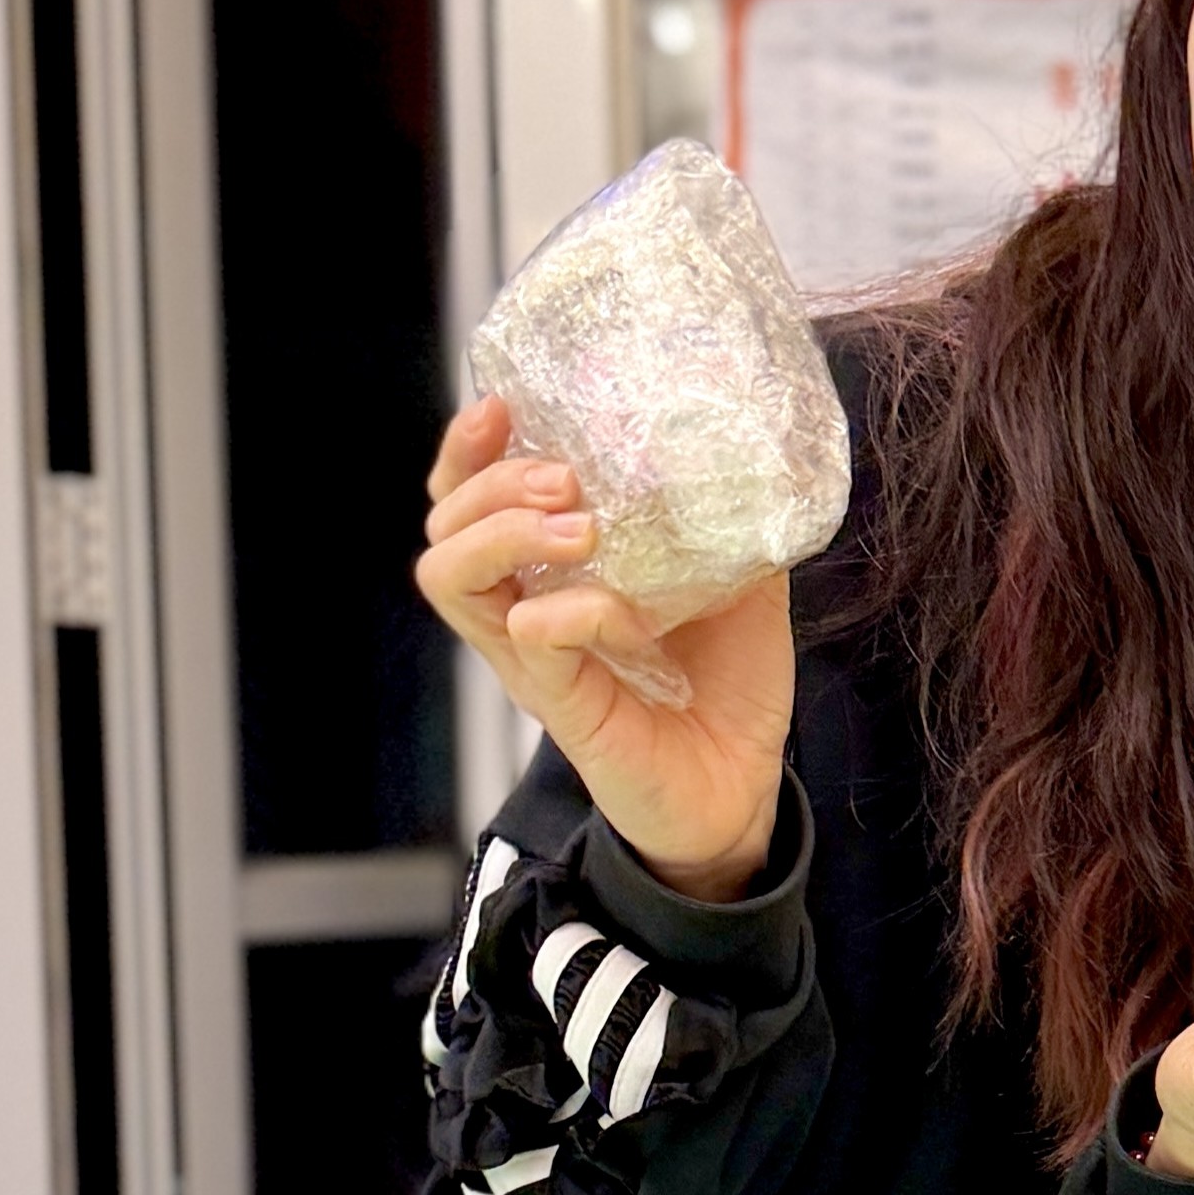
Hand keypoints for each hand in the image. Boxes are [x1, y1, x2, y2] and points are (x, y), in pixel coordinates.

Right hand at [416, 396, 792, 898]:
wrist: (744, 788)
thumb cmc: (726, 687)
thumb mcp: (740, 586)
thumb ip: (732, 526)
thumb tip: (750, 458)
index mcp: (550, 575)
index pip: (470, 500)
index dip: (469, 451)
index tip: (503, 407)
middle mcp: (522, 613)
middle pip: (443, 526)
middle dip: (490, 481)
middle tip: (563, 476)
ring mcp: (534, 661)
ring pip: (451, 577)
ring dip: (505, 533)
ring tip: (576, 526)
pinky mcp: (562, 706)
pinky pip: (534, 640)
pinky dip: (574, 610)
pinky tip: (624, 613)